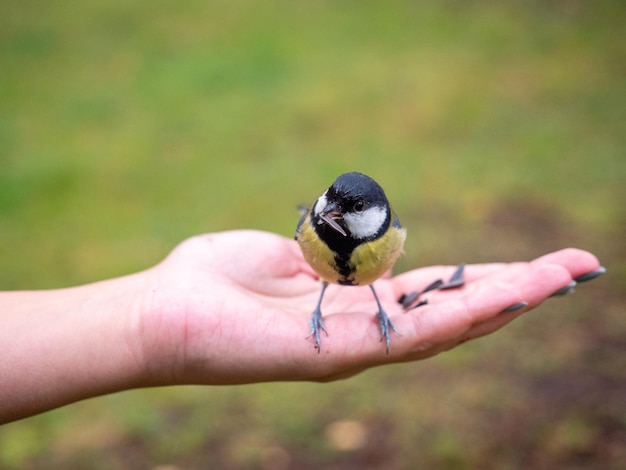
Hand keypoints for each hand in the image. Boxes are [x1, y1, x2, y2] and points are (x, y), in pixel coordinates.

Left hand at [139, 230, 601, 384]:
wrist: (162, 313)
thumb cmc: (213, 280)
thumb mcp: (284, 254)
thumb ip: (327, 252)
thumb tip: (357, 244)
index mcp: (352, 306)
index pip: (431, 292)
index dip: (483, 279)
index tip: (531, 263)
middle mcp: (362, 333)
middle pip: (449, 312)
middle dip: (513, 292)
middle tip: (574, 269)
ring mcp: (352, 349)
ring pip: (441, 329)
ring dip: (501, 304)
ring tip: (557, 281)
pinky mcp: (332, 357)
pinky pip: (404, 337)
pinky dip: (456, 319)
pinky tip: (499, 301)